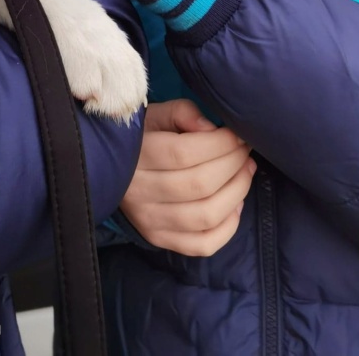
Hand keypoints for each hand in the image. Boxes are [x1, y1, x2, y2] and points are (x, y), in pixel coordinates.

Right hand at [120, 99, 255, 255]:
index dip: (219, 144)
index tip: (236, 135)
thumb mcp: (156, 114)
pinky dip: (228, 227)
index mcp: (135, 155)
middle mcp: (139, 192)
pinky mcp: (159, 239)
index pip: (183, 153)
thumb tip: (212, 129)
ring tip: (246, 172)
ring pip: (205, 215)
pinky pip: (203, 244)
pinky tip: (235, 205)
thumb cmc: (142, 136)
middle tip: (244, 151)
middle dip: (233, 164)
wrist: (112, 169)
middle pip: (199, 184)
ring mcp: (149, 220)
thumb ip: (183, 112)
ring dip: (237, 192)